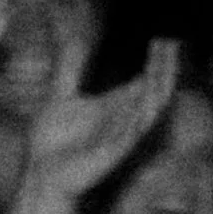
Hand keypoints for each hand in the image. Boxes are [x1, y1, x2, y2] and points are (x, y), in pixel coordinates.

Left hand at [22, 35, 180, 204]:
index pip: (142, 81)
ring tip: (168, 64)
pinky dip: (146, 112)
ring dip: (160, 86)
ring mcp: (123, 135)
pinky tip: (153, 96)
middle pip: (152, 90)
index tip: (163, 39)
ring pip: (151, 108)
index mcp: (113, 107)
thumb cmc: (52, 144)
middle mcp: (123, 120)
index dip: (155, 62)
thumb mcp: (59, 97)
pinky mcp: (116, 151)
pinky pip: (137, 130)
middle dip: (163, 67)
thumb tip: (73, 42)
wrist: (42, 175)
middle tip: (170, 42)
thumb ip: (70, 71)